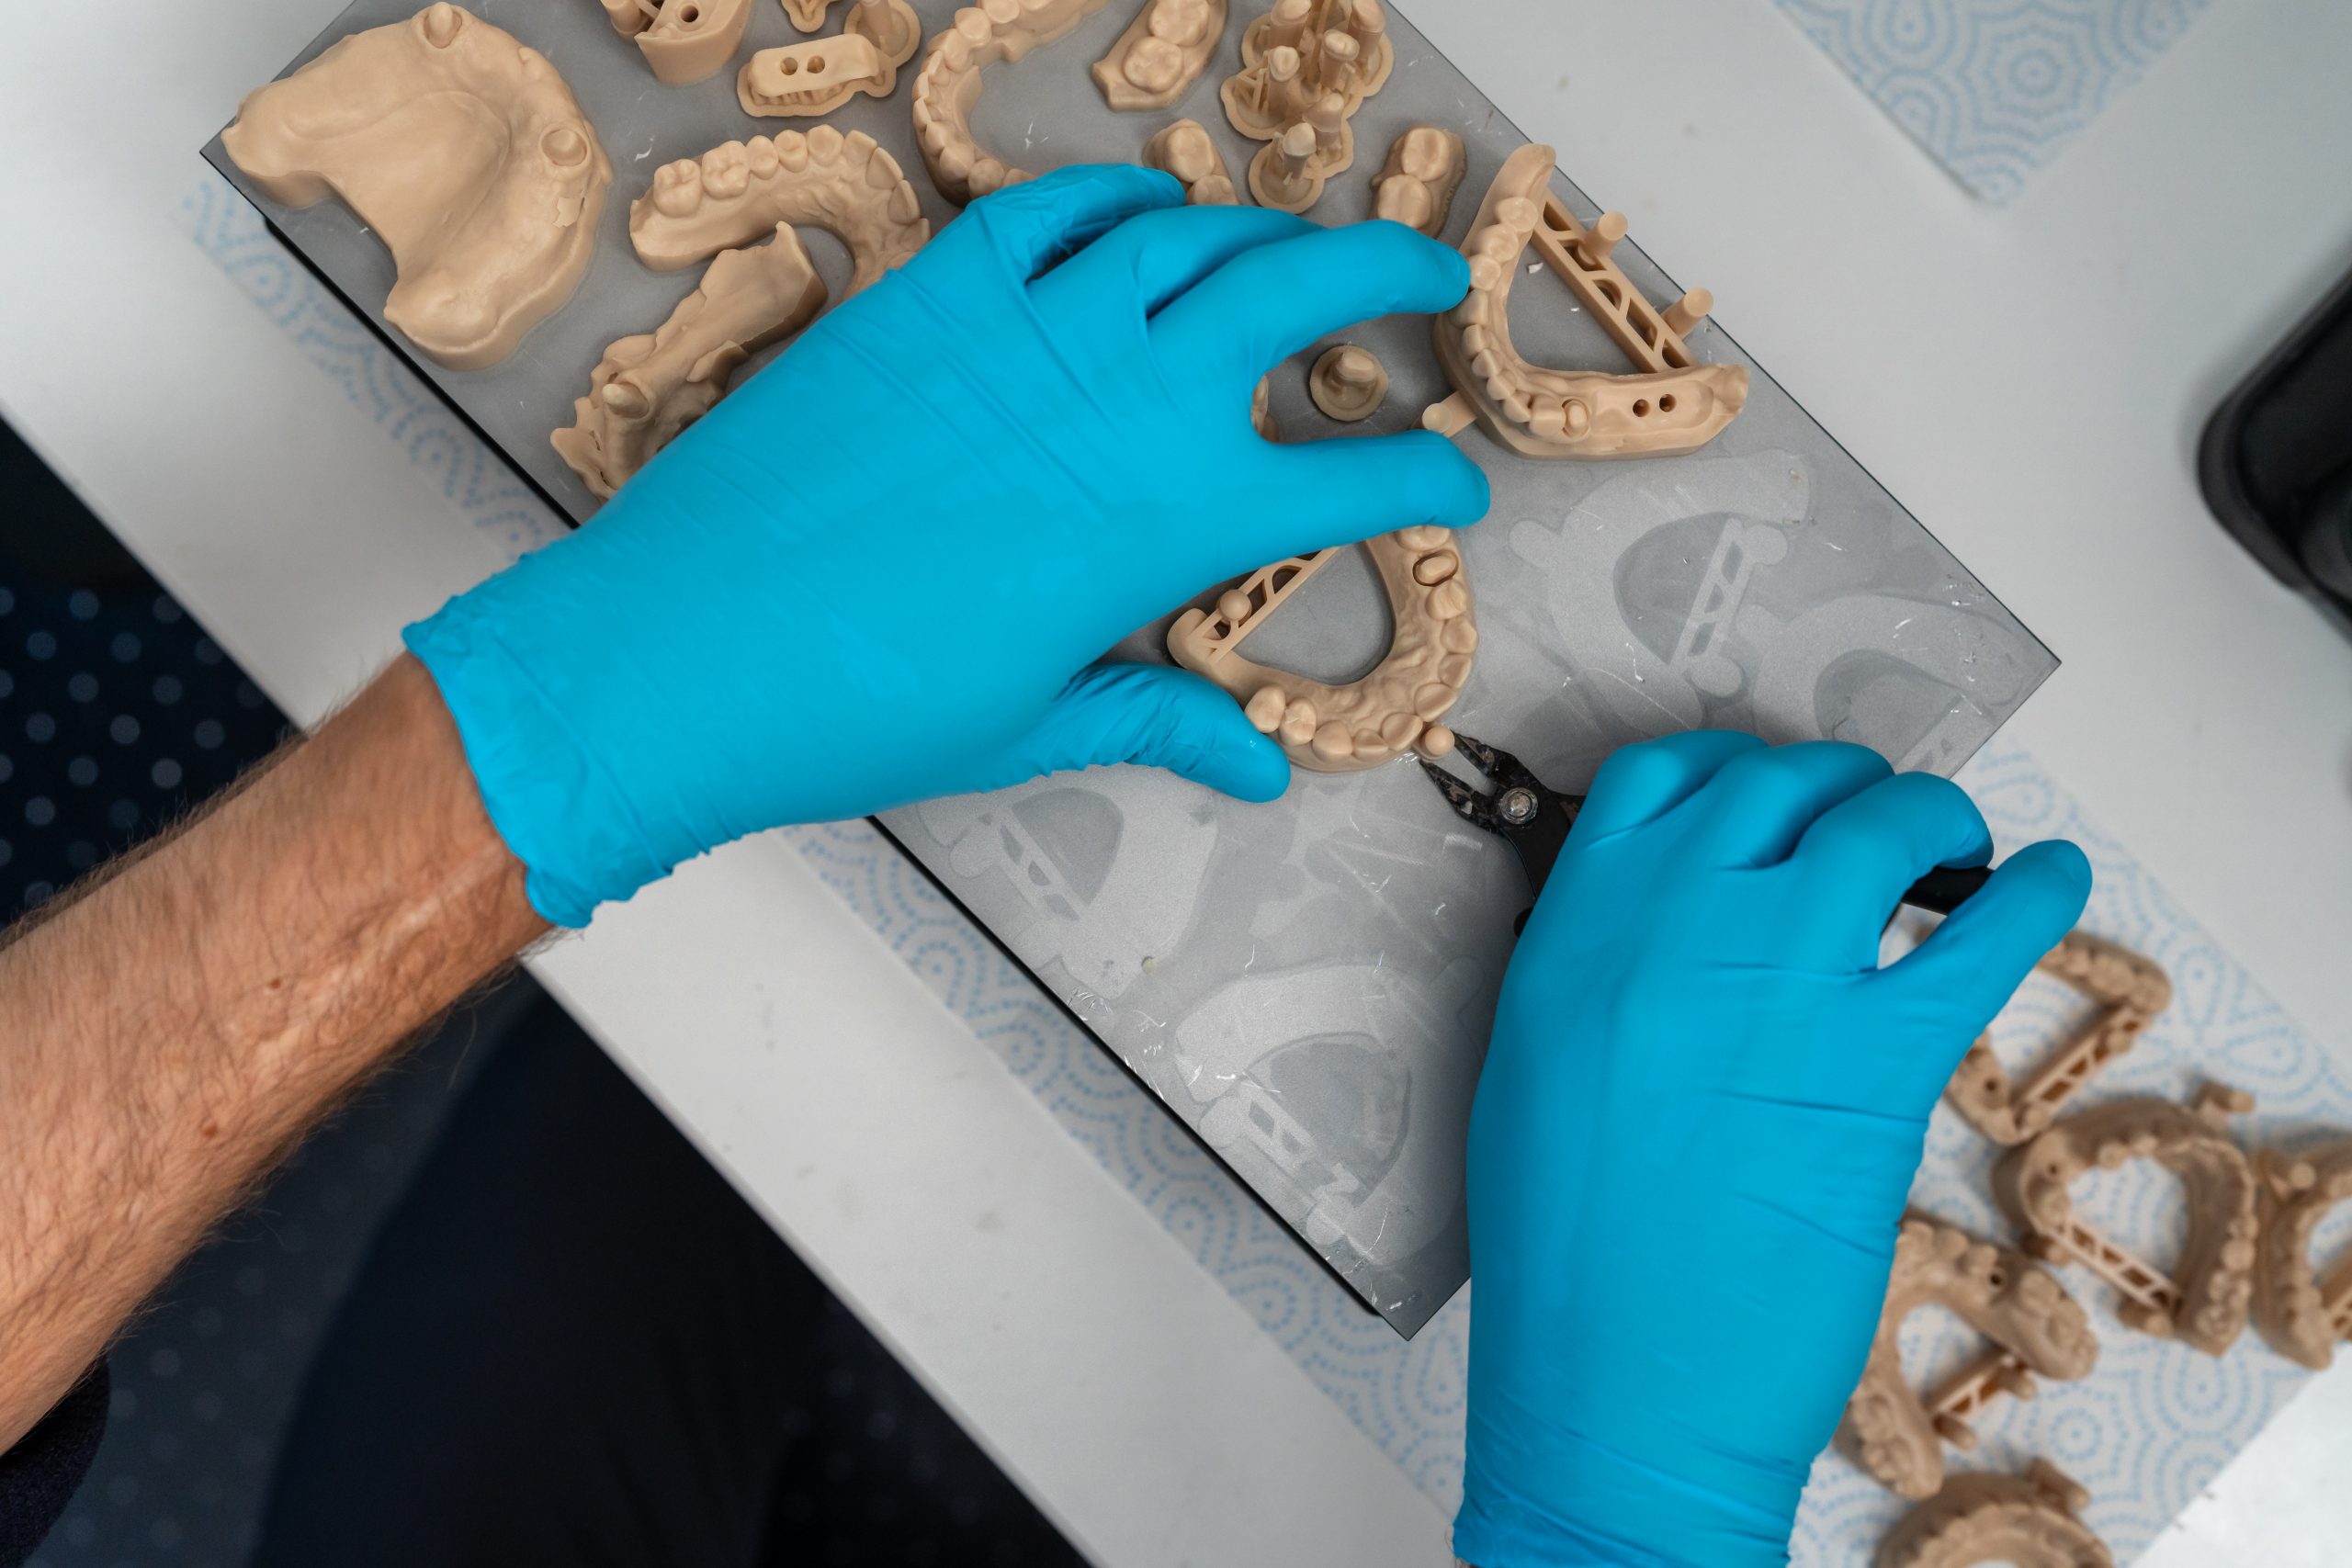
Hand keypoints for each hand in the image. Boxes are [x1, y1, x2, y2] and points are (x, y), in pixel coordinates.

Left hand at [406, 165, 1488, 924]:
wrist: (687, 649)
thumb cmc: (865, 707)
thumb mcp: (1034, 723)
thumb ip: (1159, 724)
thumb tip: (1260, 770)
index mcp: (1167, 522)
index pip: (1349, 483)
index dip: (1426, 479)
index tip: (1459, 482)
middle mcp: (1121, 401)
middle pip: (1295, 293)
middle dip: (1389, 275)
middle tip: (1427, 280)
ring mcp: (1027, 330)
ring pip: (1185, 233)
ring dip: (1259, 230)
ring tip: (1288, 247)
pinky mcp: (931, 292)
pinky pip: (1049, 212)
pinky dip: (1114, 200)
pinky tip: (1141, 213)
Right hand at [1454, 734, 2089, 1567]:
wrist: (1618, 1377)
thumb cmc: (1564, 1252)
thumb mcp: (1531, 1073)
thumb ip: (1594, 976)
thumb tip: (1661, 934)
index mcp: (1575, 934)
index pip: (1660, 778)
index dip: (1729, 768)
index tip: (1766, 794)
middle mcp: (1676, 928)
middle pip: (1779, 782)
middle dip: (1836, 788)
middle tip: (1870, 827)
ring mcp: (1781, 981)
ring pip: (1879, 824)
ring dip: (1929, 819)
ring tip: (1954, 849)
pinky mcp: (1879, 1059)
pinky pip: (1986, 933)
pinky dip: (2036, 891)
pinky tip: (2050, 885)